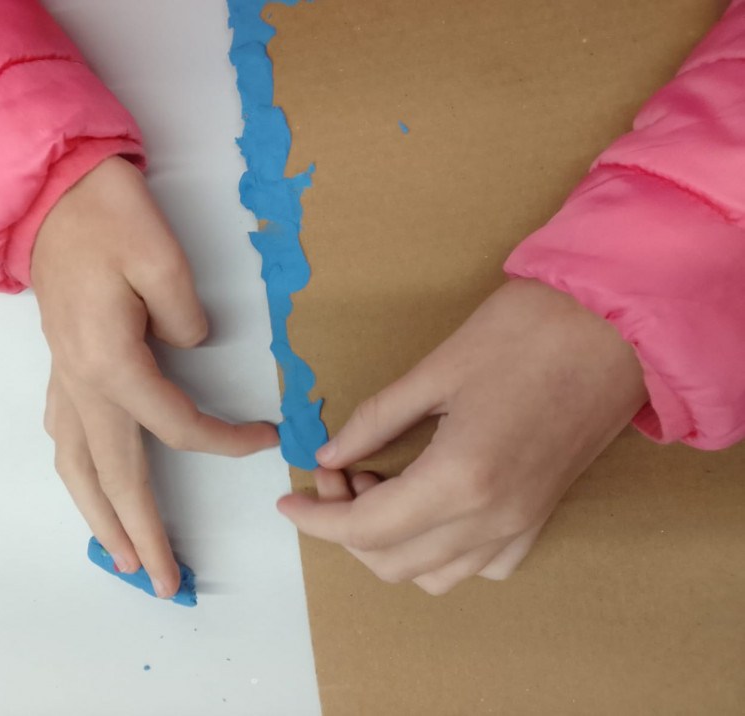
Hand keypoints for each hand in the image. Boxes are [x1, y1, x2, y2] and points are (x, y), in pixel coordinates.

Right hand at [32, 157, 278, 597]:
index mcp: (110, 363)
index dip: (226, 441)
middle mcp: (81, 384)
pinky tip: (91, 488)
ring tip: (123, 558)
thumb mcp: (161, 258)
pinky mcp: (60, 370)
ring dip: (100, 517)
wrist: (50, 194)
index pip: (177, 425)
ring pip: (77, 467)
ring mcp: (64, 380)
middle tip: (167, 583)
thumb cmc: (108, 218)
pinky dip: (80, 476)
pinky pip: (66, 440)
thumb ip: (184, 317)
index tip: (268, 439)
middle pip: (114, 476)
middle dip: (141, 533)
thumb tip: (192, 350)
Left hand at [278, 279, 647, 594]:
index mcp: (459, 478)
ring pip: (434, 575)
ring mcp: (522, 524)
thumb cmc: (527, 332)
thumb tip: (330, 456)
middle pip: (392, 563)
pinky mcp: (541, 516)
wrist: (616, 326)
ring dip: (390, 544)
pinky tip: (428, 505)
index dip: (315, 519)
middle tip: (338, 473)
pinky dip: (439, 551)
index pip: (364, 529)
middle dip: (346, 528)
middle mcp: (491, 518)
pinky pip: (481, 565)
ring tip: (382, 486)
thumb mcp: (436, 370)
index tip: (287, 502)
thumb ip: (375, 420)